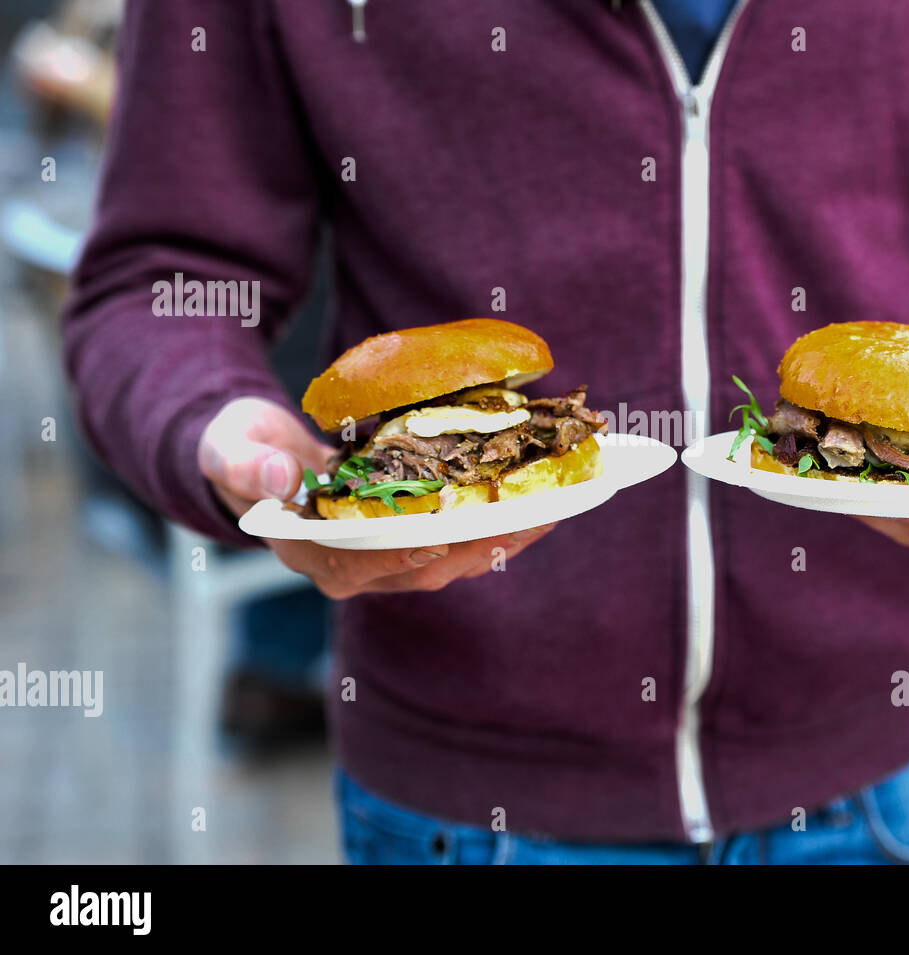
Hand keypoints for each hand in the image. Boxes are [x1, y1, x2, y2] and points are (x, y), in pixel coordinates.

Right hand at [197, 395, 555, 596]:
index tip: (468, 530)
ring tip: (555, 506)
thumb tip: (279, 478)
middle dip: (487, 540)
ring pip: (455, 557)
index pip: (377, 560)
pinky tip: (536, 499)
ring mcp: (386, 560)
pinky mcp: (408, 542)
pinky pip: (461, 539)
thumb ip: (245, 464)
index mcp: (316, 556)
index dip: (424, 547)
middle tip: (540, 513)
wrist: (253, 460)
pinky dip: (497, 521)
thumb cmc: (240, 452)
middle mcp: (357, 568)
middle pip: (433, 564)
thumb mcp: (229, 449)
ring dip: (504, 534)